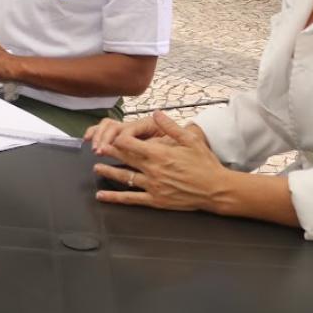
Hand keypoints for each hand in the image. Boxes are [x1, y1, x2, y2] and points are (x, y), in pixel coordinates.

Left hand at [92, 112, 225, 211]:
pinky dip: (115, 198)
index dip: (119, 138)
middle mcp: (153, 170)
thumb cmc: (205, 163)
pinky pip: (131, 199)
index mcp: (159, 154)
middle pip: (125, 158)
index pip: (131, 143)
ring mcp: (153, 186)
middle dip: (109, 152)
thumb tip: (156, 113)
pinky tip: (102, 196)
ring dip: (108, 172)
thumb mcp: (190, 140)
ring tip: (96, 168)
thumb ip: (170, 126)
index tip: (111, 135)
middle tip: (96, 148)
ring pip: (124, 177)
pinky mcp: (156, 200)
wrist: (217, 189)